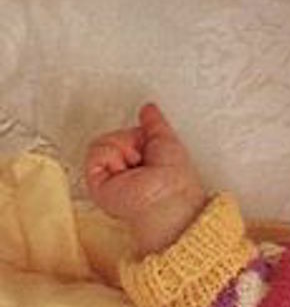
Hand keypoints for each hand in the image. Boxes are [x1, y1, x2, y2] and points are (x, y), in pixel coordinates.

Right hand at [85, 102, 207, 254]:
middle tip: (144, 158)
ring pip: (104, 141)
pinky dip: (113, 156)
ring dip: (124, 148)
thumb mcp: (167, 140)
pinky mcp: (96, 182)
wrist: (169, 198)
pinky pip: (96, 151)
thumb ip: (155, 123)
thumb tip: (148, 108)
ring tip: (135, 165)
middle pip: (114, 136)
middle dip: (131, 140)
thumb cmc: (175, 179)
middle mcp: (123, 171)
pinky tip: (124, 171)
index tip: (147, 148)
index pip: (127, 137)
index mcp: (139, 163)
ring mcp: (109, 177)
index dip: (136, 137)